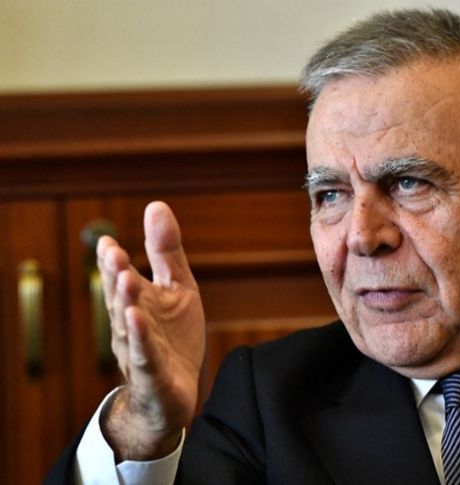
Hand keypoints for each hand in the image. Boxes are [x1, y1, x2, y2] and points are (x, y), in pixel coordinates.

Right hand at [99, 201, 205, 459]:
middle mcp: (130, 323)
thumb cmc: (173, 338)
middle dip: (114, 274)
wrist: (177, 392)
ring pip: (128, 324)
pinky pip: (144, 354)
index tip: (107, 240)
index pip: (120, 276)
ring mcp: (139, 348)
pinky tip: (138, 319)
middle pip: (120, 296)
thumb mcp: (177, 288)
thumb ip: (166, 252)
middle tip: (112, 251)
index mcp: (136, 300)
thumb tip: (155, 205)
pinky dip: (141, 337)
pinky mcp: (153, 372)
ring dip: (125, 301)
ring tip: (125, 277)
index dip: (112, 260)